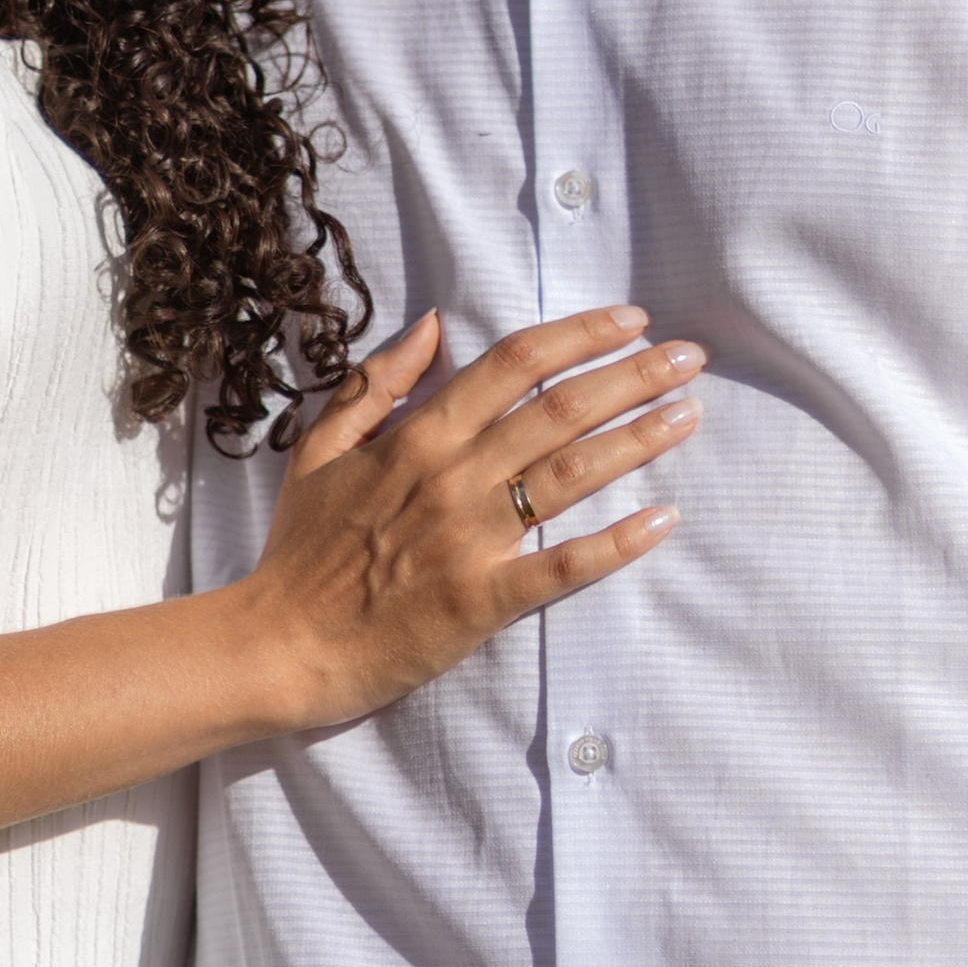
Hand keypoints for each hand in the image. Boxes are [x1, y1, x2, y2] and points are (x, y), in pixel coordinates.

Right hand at [249, 304, 698, 730]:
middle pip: (559, 408)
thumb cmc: (300, 552)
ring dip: (637, 440)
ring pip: (570, 475)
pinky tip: (664, 520)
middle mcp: (450, 478)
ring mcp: (469, 539)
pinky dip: (617, 543)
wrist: (279, 647)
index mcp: (416, 437)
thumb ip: (375, 383)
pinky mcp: (482, 600)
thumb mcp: (319, 449)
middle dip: (632, 375)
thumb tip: (432, 324)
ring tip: (688, 415)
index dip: (579, 333)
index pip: (513, 363)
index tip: (631, 319)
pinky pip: (562, 566)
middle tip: (688, 358)